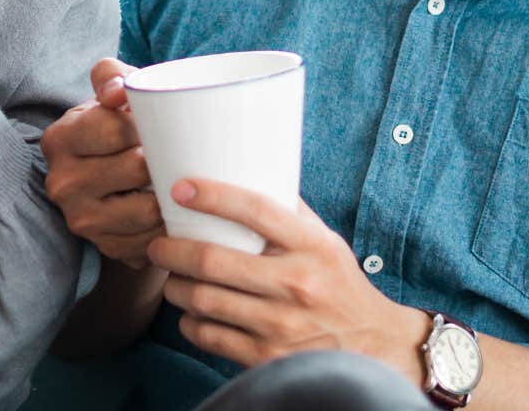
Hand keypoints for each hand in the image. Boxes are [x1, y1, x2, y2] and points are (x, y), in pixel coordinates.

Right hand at [43, 59, 163, 268]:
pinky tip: (177, 208)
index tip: (159, 122)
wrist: (107, 176)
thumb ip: (111, 76)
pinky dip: (171, 225)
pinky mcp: (106, 247)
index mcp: (60, 139)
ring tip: (182, 178)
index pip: (115, 129)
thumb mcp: (109, 93)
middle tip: (179, 149)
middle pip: (135, 168)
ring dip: (173, 195)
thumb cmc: (114, 125)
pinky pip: (152, 240)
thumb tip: (118, 93)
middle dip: (163, 157)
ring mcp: (82, 220)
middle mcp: (62, 183)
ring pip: (148, 209)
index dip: (148, 124)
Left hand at [147, 179, 429, 380]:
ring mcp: (281, 325)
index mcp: (311, 246)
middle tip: (157, 245)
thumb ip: (288, 212)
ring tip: (171, 278)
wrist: (371, 344)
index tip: (180, 188)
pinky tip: (191, 312)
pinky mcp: (267, 358)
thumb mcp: (325, 241)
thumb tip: (243, 170)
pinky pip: (209, 336)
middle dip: (172, 250)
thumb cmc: (338, 283)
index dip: (213, 196)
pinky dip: (190, 322)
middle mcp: (297, 284)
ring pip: (204, 300)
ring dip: (175, 287)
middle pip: (214, 261)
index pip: (256, 211)